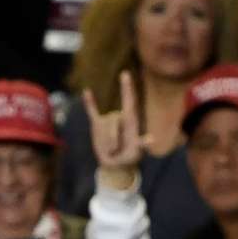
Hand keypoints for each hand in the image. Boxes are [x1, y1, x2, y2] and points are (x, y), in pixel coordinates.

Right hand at [84, 69, 140, 190]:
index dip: (127, 88)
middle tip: (116, 152)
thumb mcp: (136, 153)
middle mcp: (119, 117)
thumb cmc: (129, 157)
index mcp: (131, 121)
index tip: (125, 74)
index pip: (129, 101)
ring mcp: (107, 120)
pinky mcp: (97, 124)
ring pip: (103, 128)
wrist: (115, 164)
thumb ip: (140, 144)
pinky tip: (86, 92)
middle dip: (113, 140)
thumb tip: (151, 139)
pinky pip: (91, 111)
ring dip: (106, 143)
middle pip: (113, 123)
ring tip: (111, 151)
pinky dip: (89, 102)